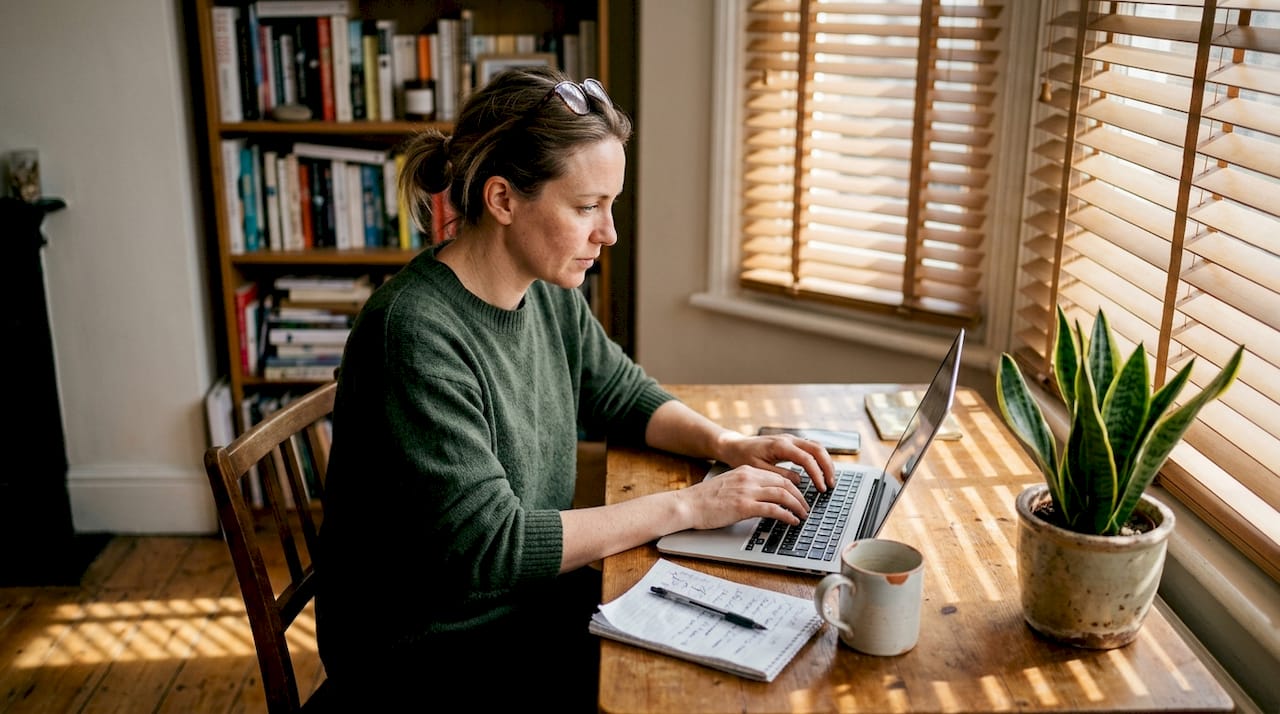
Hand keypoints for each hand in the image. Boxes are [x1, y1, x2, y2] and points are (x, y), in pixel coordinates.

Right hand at [678, 465, 811, 529]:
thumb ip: (746, 487)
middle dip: (800, 496)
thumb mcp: (729, 485)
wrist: (688, 504)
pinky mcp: (744, 506)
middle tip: (806, 507)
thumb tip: (763, 499)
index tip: (799, 496)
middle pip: (784, 483)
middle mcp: (749, 478)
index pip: (778, 475)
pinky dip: (787, 515)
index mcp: (746, 471)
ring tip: (803, 515)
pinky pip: (774, 509)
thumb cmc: (704, 499)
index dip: (793, 486)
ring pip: (783, 494)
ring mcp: (747, 491)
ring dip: (797, 505)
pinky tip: (792, 521)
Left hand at [716, 432, 837, 492]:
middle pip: (818, 449)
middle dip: (827, 467)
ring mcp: (791, 439)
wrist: (735, 445)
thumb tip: (799, 481)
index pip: (806, 459)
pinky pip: (811, 448)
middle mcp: (789, 439)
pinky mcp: (791, 442)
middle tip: (831, 485)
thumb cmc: (743, 457)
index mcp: (780, 445)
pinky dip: (819, 459)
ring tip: (829, 480)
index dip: (817, 474)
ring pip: (817, 447)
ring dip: (825, 462)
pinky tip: (820, 472)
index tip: (821, 488)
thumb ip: (779, 475)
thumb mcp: (758, 469)